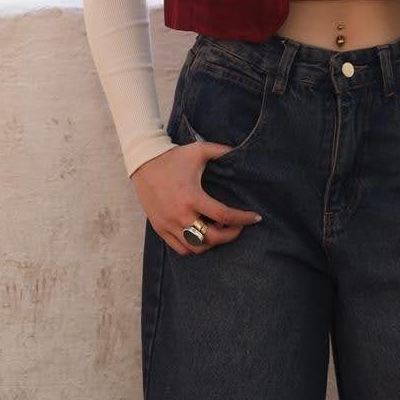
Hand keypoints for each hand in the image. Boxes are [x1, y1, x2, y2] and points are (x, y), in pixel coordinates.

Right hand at [132, 140, 261, 255]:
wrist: (143, 163)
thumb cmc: (173, 157)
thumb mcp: (199, 150)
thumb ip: (222, 151)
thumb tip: (240, 151)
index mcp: (192, 197)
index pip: (224, 216)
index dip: (244, 219)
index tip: (256, 218)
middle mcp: (180, 214)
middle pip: (212, 238)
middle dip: (231, 235)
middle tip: (238, 227)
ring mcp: (169, 224)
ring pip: (197, 247)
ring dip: (212, 242)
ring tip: (218, 229)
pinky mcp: (160, 228)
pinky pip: (181, 249)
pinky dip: (195, 247)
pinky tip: (201, 235)